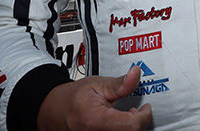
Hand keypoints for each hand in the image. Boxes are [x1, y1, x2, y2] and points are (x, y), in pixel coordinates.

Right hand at [37, 65, 151, 130]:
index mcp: (95, 120)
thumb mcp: (96, 84)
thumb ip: (119, 83)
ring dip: (129, 127)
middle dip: (137, 122)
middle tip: (134, 110)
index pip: (132, 126)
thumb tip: (135, 74)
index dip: (144, 116)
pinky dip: (121, 129)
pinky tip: (118, 124)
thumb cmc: (72, 98)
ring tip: (123, 115)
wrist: (54, 110)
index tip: (145, 108)